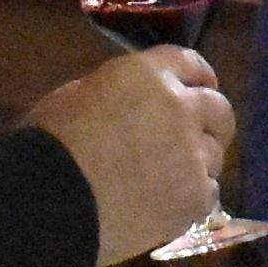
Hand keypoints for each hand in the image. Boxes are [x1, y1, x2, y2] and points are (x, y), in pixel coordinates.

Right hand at [24, 48, 231, 262]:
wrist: (49, 203)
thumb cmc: (49, 146)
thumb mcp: (77, 96)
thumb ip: (119, 93)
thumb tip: (135, 104)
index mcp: (146, 75)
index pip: (190, 62)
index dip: (199, 76)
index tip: (203, 87)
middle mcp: (179, 108)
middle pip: (218, 109)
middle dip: (210, 121)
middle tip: (195, 137)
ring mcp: (192, 154)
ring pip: (215, 155)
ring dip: (199, 162)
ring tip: (171, 178)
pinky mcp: (195, 197)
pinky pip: (208, 192)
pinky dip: (192, 197)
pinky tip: (167, 204)